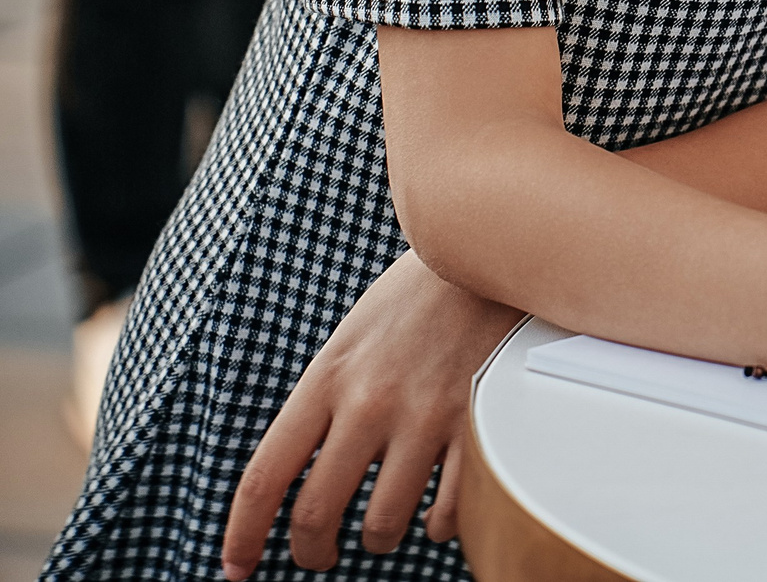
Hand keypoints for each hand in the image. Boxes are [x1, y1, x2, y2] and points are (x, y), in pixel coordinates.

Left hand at [221, 250, 521, 578]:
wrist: (495, 251)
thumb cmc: (419, 296)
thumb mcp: (352, 339)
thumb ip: (327, 400)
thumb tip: (304, 472)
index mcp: (328, 379)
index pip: (265, 477)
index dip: (242, 535)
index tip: (237, 567)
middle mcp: (370, 403)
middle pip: (317, 514)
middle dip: (310, 552)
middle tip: (317, 557)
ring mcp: (426, 416)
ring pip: (384, 524)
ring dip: (379, 537)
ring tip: (383, 527)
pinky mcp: (477, 425)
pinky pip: (447, 512)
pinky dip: (437, 526)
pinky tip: (436, 510)